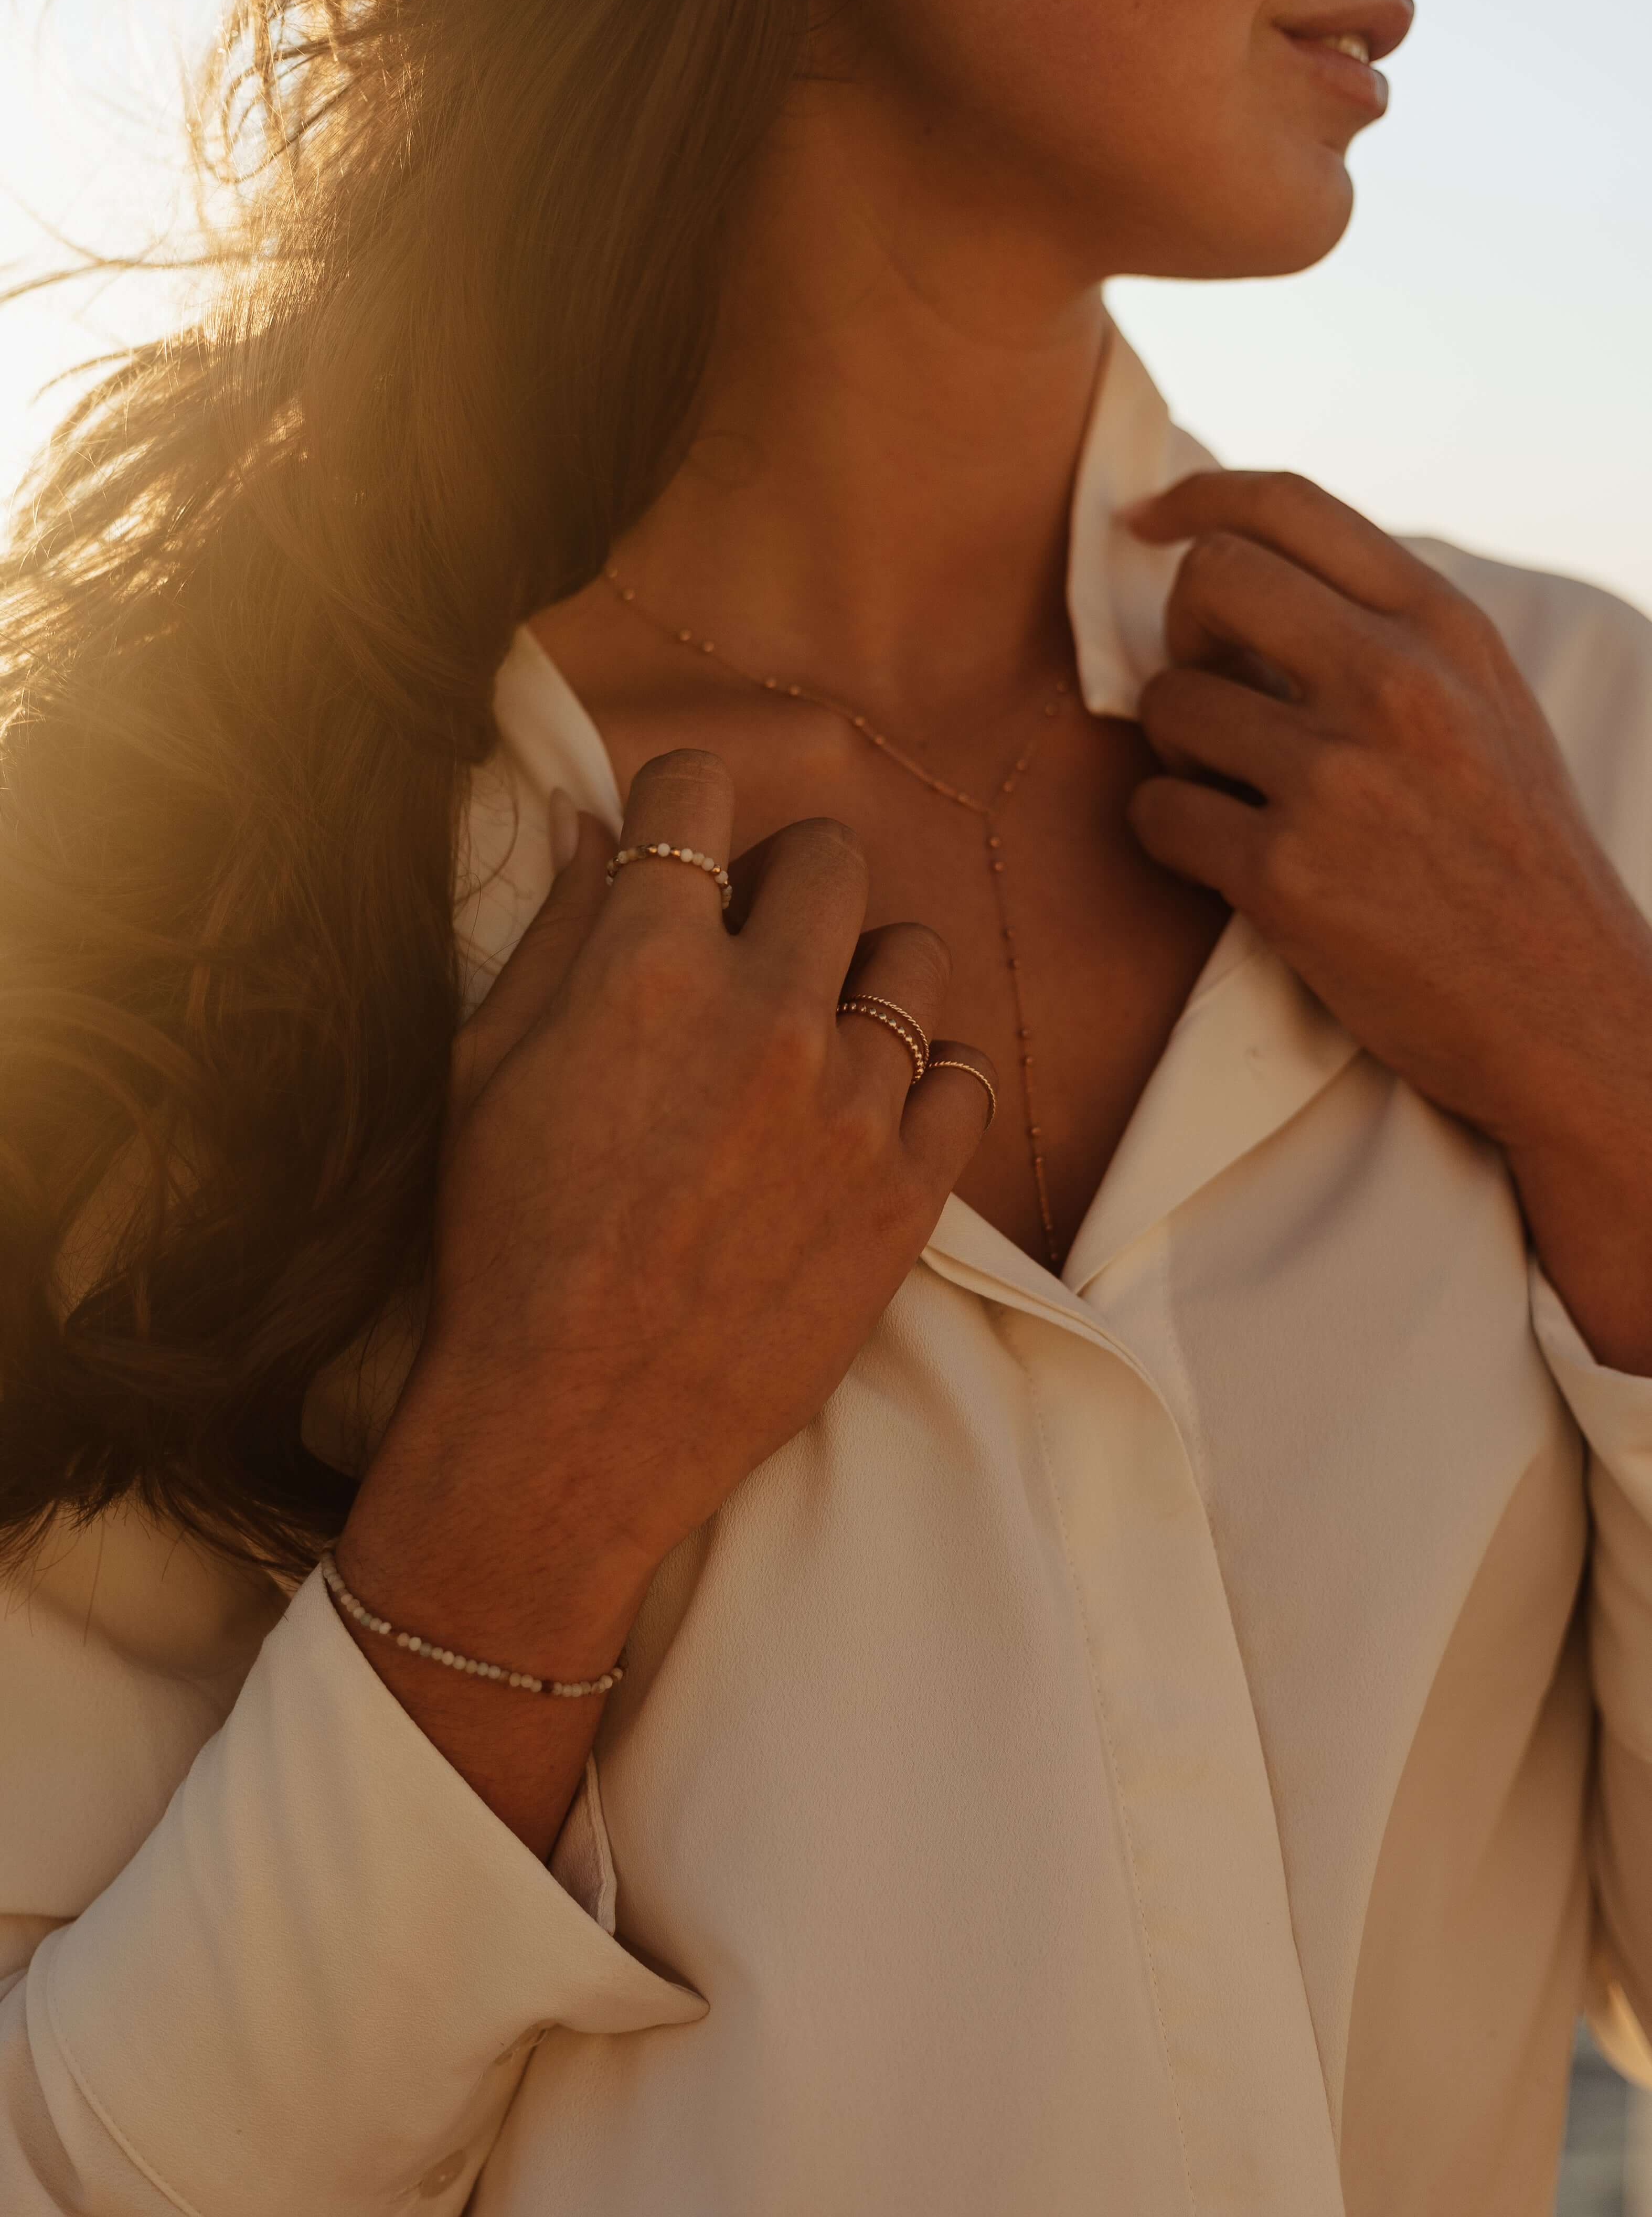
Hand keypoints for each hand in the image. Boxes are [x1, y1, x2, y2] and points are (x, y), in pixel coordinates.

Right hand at [337, 749, 994, 1842]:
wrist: (570, 1427)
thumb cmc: (506, 1249)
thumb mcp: (485, 1069)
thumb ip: (557, 931)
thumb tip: (600, 827)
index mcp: (646, 964)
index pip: (698, 789)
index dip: (683, 805)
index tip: (681, 843)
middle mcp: (765, 1012)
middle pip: (830, 857)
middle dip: (786, 878)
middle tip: (755, 939)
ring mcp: (852, 1103)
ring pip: (914, 956)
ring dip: (866, 972)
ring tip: (821, 1028)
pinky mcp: (909, 1191)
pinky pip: (966, 1073)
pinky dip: (924, 1077)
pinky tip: (870, 1109)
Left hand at [1122, 470, 1651, 1370]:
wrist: (1563, 1010)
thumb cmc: (1509, 860)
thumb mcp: (1483, 707)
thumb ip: (1389, 635)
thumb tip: (1251, 577)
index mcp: (1445, 629)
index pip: (1290, 505)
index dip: (1197, 500)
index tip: (1144, 524)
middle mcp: (1395, 683)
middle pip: (1209, 581)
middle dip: (1182, 634)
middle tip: (1209, 696)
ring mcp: (1337, 778)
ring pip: (1168, 702)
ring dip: (1176, 751)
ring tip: (1238, 796)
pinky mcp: (1284, 874)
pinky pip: (1157, 813)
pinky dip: (1169, 836)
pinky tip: (1223, 863)